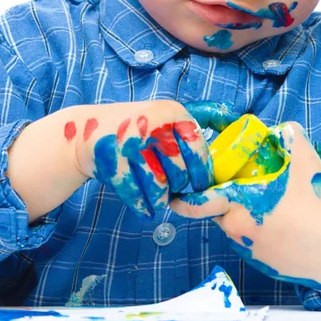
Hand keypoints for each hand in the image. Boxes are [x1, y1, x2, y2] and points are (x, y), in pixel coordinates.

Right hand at [72, 100, 236, 218]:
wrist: (84, 132)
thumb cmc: (135, 129)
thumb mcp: (165, 115)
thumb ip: (196, 123)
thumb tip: (235, 128)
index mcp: (172, 112)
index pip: (199, 150)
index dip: (203, 174)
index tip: (200, 186)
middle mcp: (153, 123)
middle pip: (180, 173)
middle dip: (178, 188)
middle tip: (173, 190)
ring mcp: (130, 142)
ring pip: (159, 188)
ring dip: (160, 201)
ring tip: (159, 200)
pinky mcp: (110, 161)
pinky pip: (136, 195)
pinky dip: (143, 206)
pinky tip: (145, 208)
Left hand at [171, 122, 320, 294]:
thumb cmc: (314, 200)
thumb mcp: (301, 154)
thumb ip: (282, 134)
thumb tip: (271, 129)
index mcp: (238, 204)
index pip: (196, 202)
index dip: (183, 197)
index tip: (177, 193)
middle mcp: (236, 230)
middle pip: (218, 210)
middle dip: (226, 197)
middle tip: (245, 186)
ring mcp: (249, 250)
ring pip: (236, 226)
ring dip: (245, 213)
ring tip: (273, 203)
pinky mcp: (262, 264)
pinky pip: (252, 242)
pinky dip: (260, 230)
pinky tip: (284, 222)